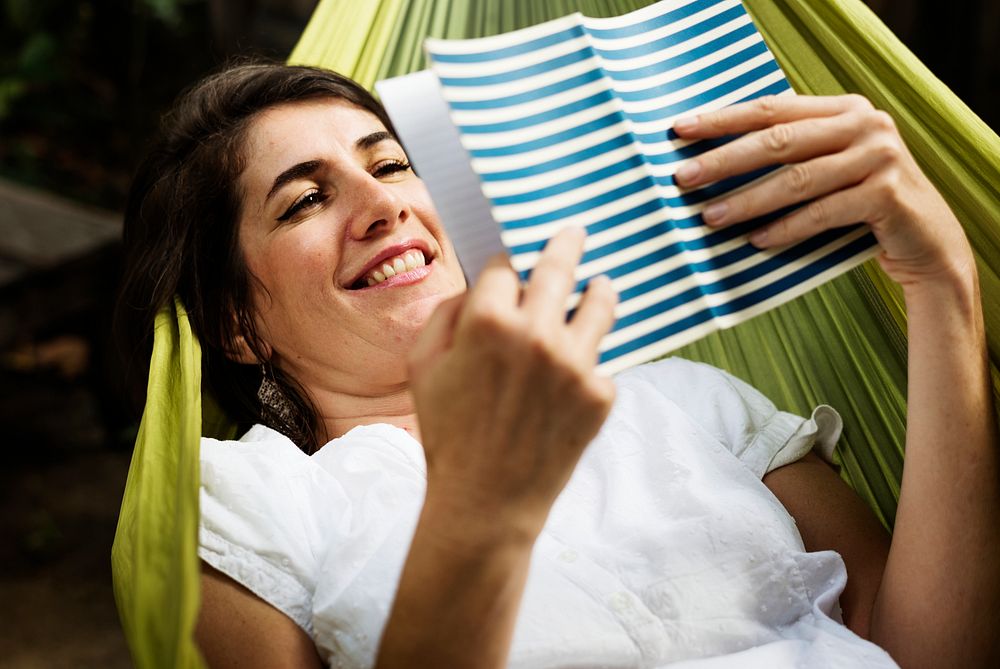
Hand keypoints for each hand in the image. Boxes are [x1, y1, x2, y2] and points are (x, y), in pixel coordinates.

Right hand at [408, 227, 617, 545]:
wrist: (487, 501)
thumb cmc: (448, 432)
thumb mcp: (422, 366)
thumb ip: (446, 314)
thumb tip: (481, 285)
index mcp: (487, 322)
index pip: (505, 267)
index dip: (505, 265)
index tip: (510, 265)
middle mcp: (537, 334)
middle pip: (558, 268)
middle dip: (565, 244)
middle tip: (574, 232)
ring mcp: (575, 364)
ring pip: (598, 305)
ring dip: (598, 288)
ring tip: (601, 283)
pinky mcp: (601, 394)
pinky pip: (598, 362)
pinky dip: (587, 362)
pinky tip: (572, 375)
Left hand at [672, 94, 975, 289]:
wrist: (926, 241)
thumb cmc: (860, 204)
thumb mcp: (830, 167)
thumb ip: (791, 152)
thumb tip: (711, 159)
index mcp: (844, 109)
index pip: (772, 109)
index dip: (723, 119)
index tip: (679, 130)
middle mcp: (865, 125)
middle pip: (779, 141)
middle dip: (725, 160)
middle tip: (683, 178)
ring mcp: (879, 158)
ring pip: (797, 180)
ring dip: (748, 201)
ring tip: (709, 218)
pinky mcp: (886, 196)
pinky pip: (822, 213)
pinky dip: (786, 228)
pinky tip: (756, 241)